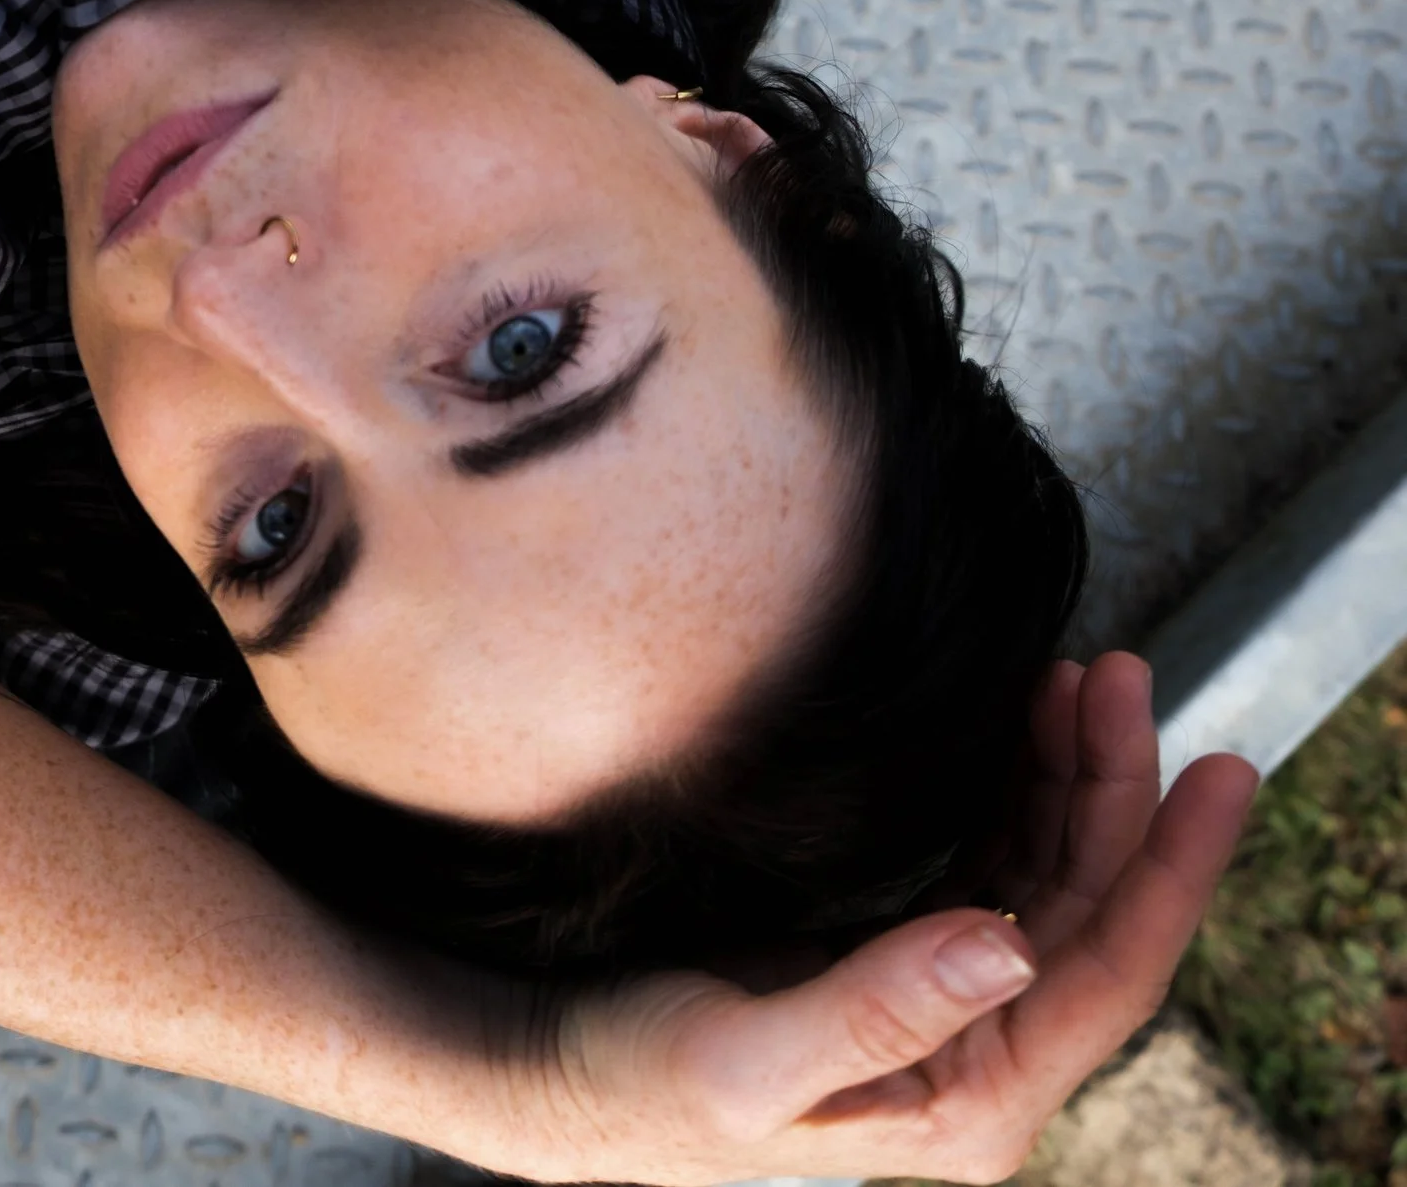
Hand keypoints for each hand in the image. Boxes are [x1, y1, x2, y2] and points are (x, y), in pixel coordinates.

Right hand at [502, 652, 1256, 1183]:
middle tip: (1115, 672)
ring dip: (1071, 775)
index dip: (1173, 868)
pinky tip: (1021, 728)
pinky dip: (1018, 787)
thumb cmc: (638, 1083)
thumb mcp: (744, 1063)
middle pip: (1090, 907)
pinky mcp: (899, 955)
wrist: (555, 1070)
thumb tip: (1006, 945)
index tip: (1220, 771)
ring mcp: (945, 1003)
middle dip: (1118, 787)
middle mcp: (977, 1056)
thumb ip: (874, 1012)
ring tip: (1076, 676)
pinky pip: (993, 861)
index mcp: (967, 1104)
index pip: (1110, 975)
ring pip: (1049, 875)